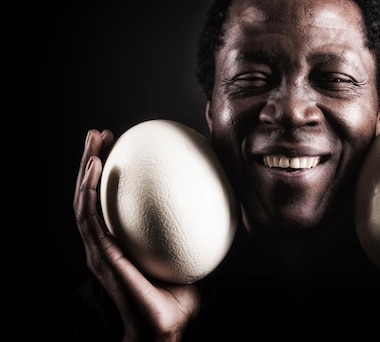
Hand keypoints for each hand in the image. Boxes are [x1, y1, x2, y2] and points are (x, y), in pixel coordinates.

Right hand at [73, 129, 200, 340]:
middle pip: (92, 194)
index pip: (111, 201)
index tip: (123, 146)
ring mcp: (99, 248)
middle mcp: (105, 242)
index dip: (112, 173)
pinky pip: (89, 217)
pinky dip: (89, 190)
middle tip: (101, 133)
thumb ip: (194, 228)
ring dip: (86, 167)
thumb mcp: (189, 252)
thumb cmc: (179, 296)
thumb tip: (218, 200)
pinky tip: (97, 167)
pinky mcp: (100, 254)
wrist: (164, 326)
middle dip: (93, 160)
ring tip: (94, 140)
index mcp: (121, 241)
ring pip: (84, 200)